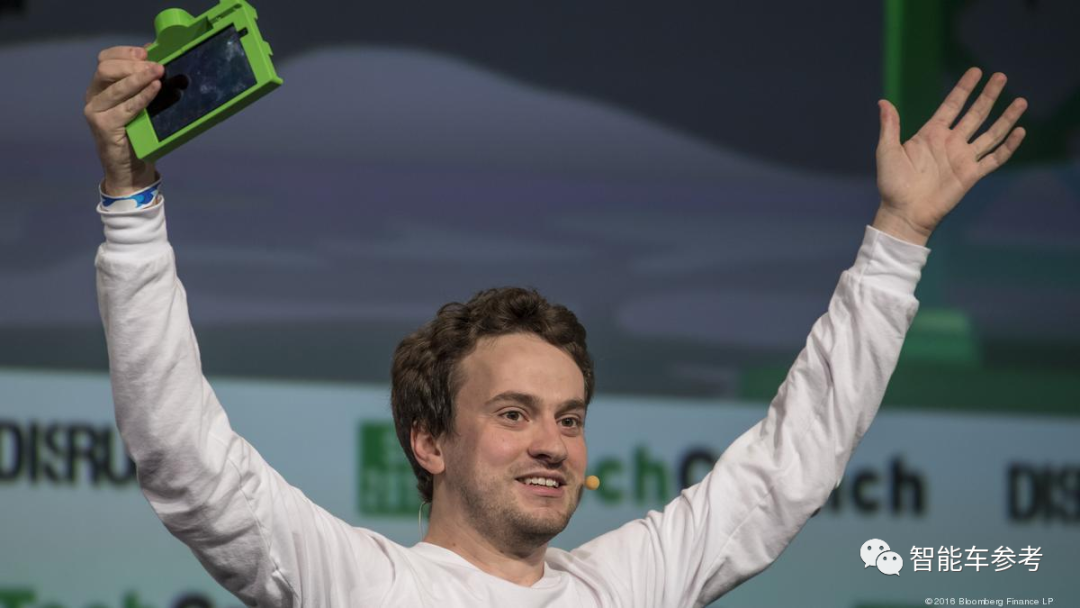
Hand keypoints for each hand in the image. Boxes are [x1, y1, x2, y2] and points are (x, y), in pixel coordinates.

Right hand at [83, 45, 163, 195]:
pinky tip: (155, 90)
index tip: (146, 51)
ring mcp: (96, 112)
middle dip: (133, 64)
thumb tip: (157, 54)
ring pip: (115, 87)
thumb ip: (144, 82)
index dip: (124, 52)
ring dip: (139, 78)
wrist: (131, 168)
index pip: (105, 59)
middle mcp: (94, 96)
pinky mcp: (103, 126)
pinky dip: (142, 97)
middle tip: (157, 66)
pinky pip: (125, 108)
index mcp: (101, 86)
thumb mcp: (142, 104)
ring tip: (159, 73)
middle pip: (106, 68)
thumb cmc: (139, 133)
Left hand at [873, 67, 1027, 245]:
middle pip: (975, 113)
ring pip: (990, 133)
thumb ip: (889, 127)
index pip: (952, 105)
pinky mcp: (972, 174)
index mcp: (931, 134)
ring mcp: (963, 158)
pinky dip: (1009, 146)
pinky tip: (1020, 132)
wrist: (904, 212)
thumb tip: (883, 102)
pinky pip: (995, 158)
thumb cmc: (891, 184)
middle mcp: (950, 142)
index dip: (964, 88)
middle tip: (1001, 76)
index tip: (976, 71)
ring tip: (1021, 101)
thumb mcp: (887, 151)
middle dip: (988, 95)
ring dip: (1006, 118)